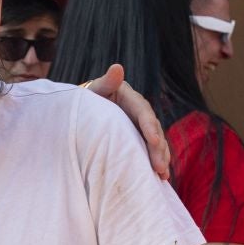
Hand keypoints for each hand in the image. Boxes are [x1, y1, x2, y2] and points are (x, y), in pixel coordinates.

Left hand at [84, 65, 170, 181]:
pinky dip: (155, 162)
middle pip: (153, 129)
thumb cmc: (84, 100)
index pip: (143, 112)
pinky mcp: (136, 138)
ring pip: (155, 142)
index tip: (154, 140)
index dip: (149, 126)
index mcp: (129, 98)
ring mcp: (138, 126)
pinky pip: (149, 150)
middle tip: (160, 167)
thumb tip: (117, 67)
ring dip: (161, 158)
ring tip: (163, 175)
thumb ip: (105, 82)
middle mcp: (138, 112)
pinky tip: (160, 177)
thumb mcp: (93, 90)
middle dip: (158, 149)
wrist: (80, 111)